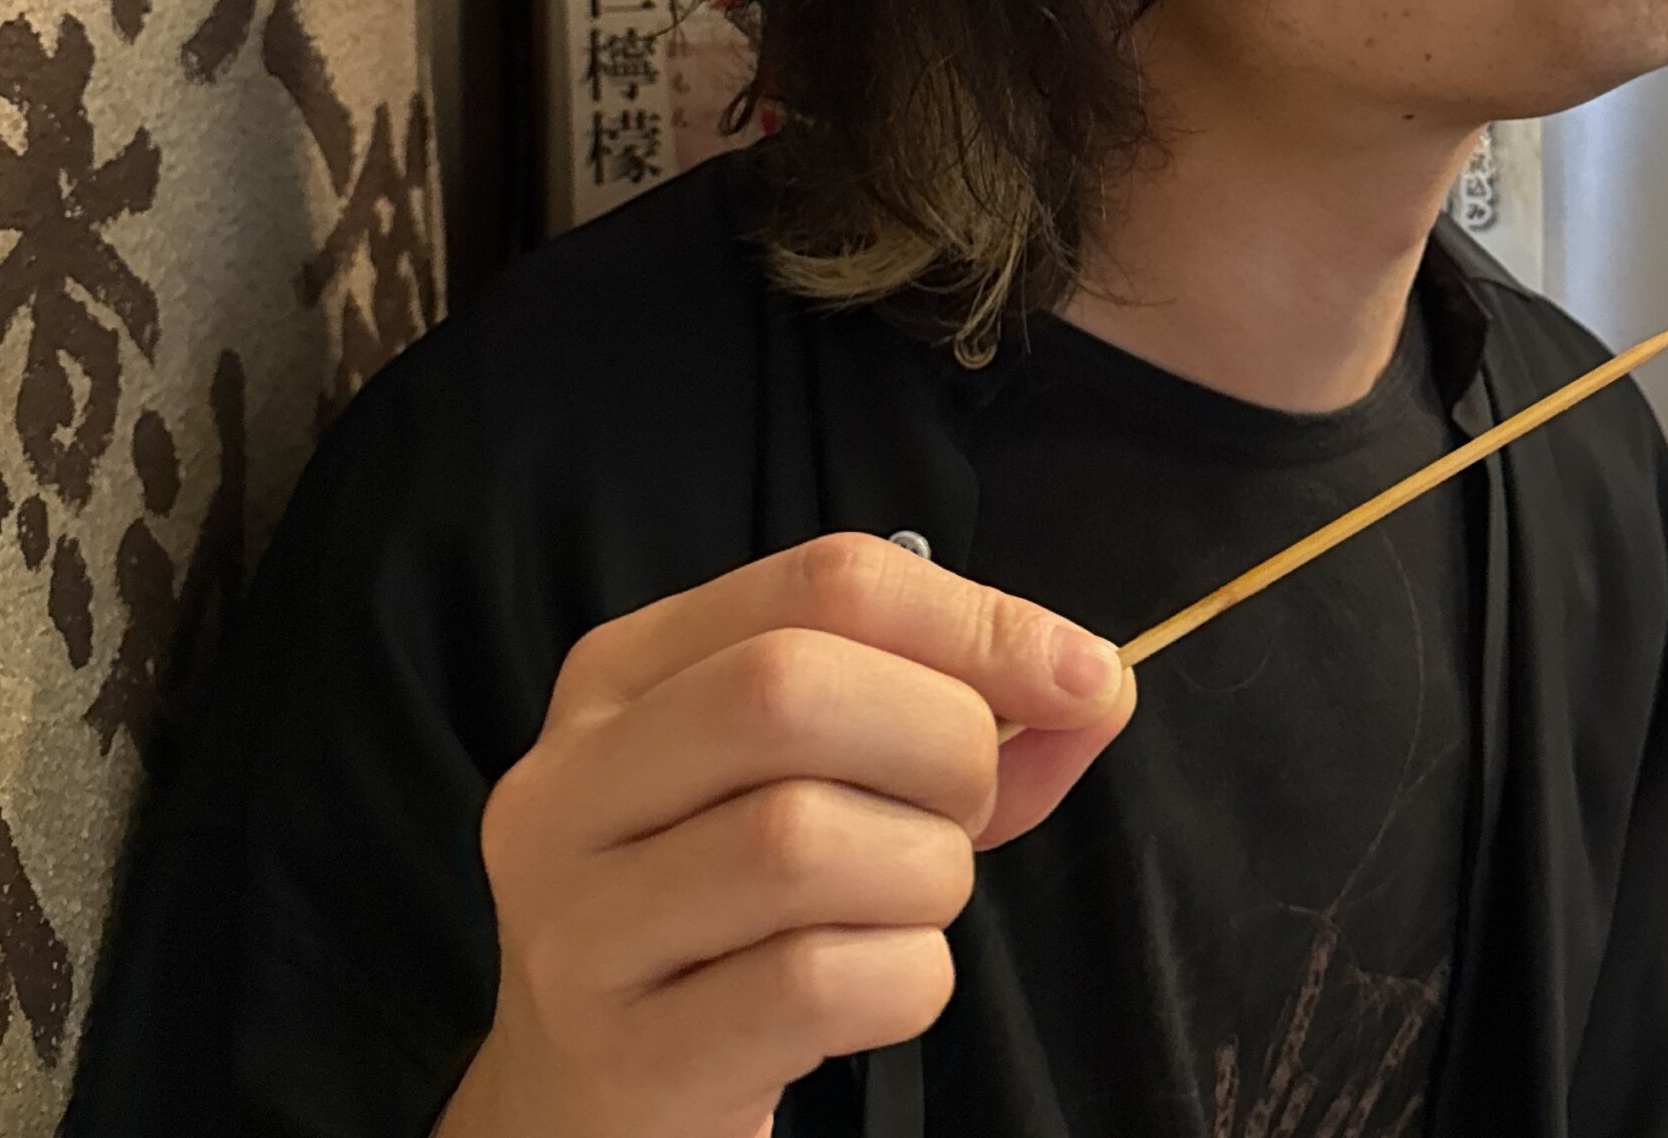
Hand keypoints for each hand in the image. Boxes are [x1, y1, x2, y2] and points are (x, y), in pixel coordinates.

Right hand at [433, 533, 1135, 1137]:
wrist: (594, 1102)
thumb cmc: (735, 913)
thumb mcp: (826, 779)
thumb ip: (963, 717)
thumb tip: (1095, 681)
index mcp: (624, 673)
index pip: (822, 582)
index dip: (976, 620)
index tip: (1085, 676)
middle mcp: (572, 782)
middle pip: (791, 689)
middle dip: (941, 742)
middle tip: (970, 810)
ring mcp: (578, 925)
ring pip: (800, 839)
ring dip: (924, 873)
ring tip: (912, 903)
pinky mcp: (623, 1057)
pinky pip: (815, 985)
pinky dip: (904, 979)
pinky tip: (883, 988)